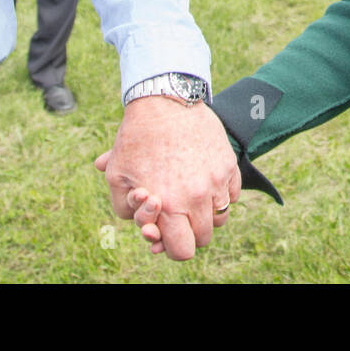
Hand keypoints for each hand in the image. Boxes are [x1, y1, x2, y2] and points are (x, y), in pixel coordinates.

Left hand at [94, 96, 239, 259]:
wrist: (164, 100)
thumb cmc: (136, 138)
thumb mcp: (117, 175)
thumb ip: (124, 207)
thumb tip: (145, 226)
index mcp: (168, 204)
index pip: (182, 250)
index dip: (172, 247)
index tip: (166, 234)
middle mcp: (196, 196)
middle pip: (204, 237)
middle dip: (189, 232)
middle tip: (178, 215)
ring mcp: (216, 180)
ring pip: (220, 217)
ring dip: (206, 214)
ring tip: (191, 198)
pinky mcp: (228, 164)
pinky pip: (232, 194)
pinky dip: (221, 194)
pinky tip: (204, 181)